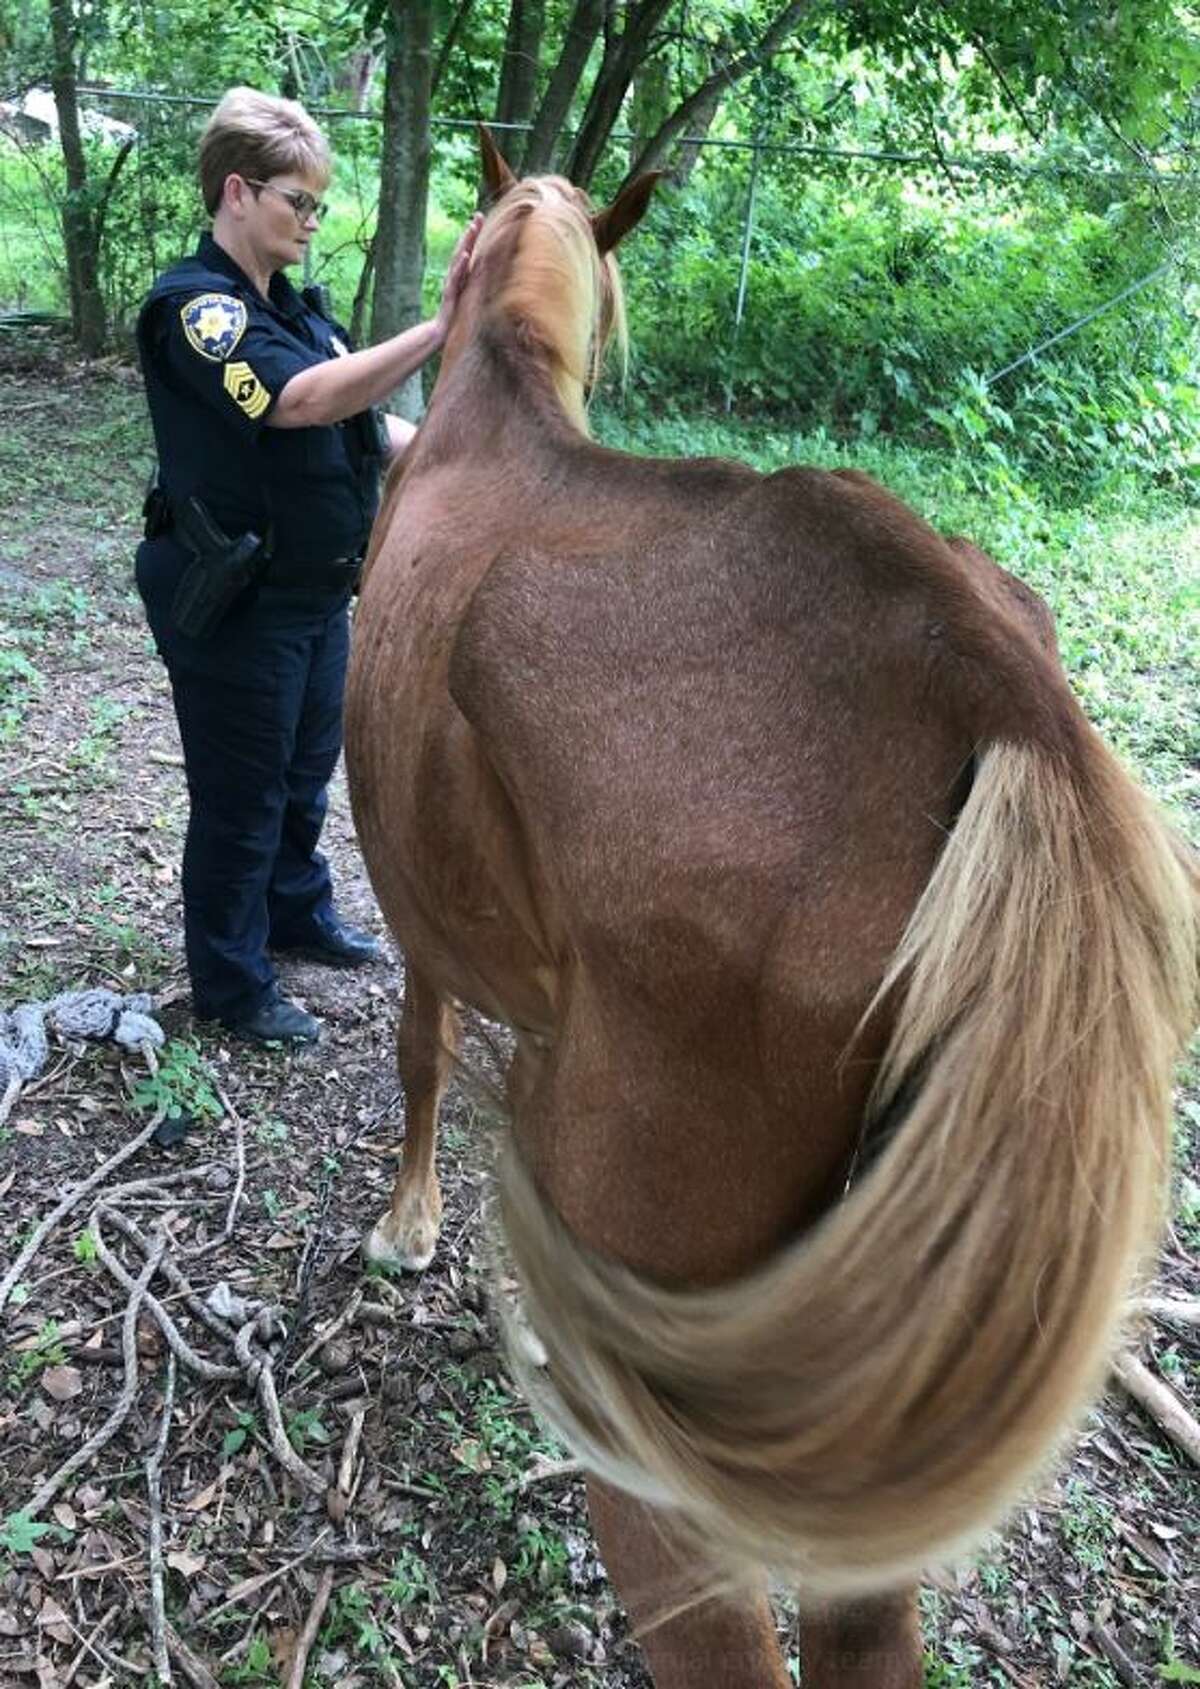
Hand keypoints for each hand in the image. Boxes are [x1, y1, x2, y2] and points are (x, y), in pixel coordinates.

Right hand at [434, 213, 483, 340]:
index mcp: (461, 275)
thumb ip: (472, 283)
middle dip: (471, 233)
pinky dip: (461, 266)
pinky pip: (456, 278)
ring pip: (459, 260)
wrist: (440, 331)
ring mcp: (452, 283)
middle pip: (463, 250)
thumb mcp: (467, 296)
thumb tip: (484, 271)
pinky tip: (467, 255)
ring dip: (465, 243)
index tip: (481, 218)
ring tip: (472, 228)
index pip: (468, 251)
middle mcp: (456, 276)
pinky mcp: (450, 292)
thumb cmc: (454, 314)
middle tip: (478, 216)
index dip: (474, 235)